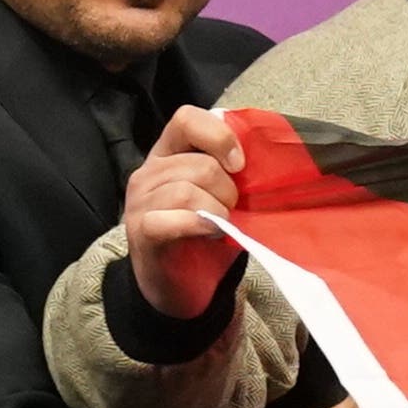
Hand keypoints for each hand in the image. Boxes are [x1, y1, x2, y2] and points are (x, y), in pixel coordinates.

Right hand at [125, 105, 246, 319]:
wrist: (182, 289)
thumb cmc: (204, 238)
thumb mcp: (221, 196)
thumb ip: (232, 172)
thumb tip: (267, 157)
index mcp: (168, 154)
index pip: (187, 118)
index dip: (219, 136)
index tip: (240, 165)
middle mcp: (148, 173)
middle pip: (198, 163)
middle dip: (227, 189)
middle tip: (231, 211)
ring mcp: (140, 202)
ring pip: (187, 190)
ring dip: (216, 210)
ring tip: (221, 225)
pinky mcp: (140, 231)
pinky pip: (173, 218)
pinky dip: (200, 226)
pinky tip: (210, 234)